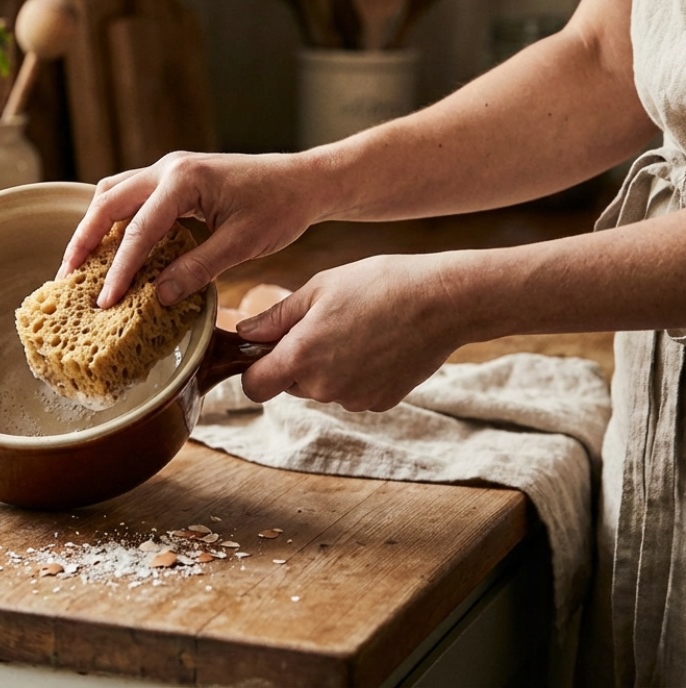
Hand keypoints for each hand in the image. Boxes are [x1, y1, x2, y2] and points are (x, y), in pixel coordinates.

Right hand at [60, 151, 323, 307]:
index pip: (139, 230)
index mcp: (184, 180)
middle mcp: (168, 168)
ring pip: (113, 194)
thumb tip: (159, 297)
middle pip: (107, 202)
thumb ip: (198, 269)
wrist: (302, 181)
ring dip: (94, 226)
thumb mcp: (241, 244)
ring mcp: (168, 169)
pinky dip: (114, 220)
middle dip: (84, 241)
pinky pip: (130, 196)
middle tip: (68, 278)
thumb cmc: (279, 208)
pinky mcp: (173, 178)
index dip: (119, 270)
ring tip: (81, 264)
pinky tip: (111, 247)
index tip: (105, 302)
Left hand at [236, 253, 466, 411]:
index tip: (266, 349)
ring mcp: (354, 399)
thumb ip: (276, 317)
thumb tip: (244, 333)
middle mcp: (323, 387)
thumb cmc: (378, 285)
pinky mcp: (380, 403)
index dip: (255, 369)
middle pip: (290, 384)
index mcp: (300, 357)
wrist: (443, 301)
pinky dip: (357, 374)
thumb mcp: (318, 289)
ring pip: (323, 388)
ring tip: (356, 329)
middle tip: (323, 324)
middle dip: (296, 361)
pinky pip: (353, 392)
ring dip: (328, 367)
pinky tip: (377, 345)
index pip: (255, 386)